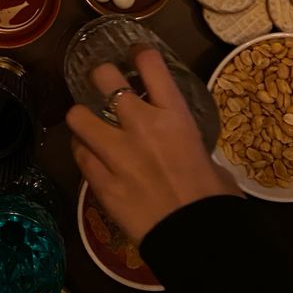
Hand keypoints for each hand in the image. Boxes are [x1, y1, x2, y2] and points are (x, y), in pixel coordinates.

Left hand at [66, 47, 239, 245]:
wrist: (198, 240)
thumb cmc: (214, 199)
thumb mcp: (208, 157)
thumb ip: (188, 143)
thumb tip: (183, 147)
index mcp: (175, 116)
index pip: (150, 64)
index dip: (139, 52)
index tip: (134, 53)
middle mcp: (141, 125)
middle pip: (104, 79)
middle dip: (100, 77)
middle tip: (102, 85)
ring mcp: (116, 154)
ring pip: (78, 116)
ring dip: (82, 117)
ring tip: (87, 123)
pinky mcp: (101, 182)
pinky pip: (80, 156)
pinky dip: (83, 152)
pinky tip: (89, 156)